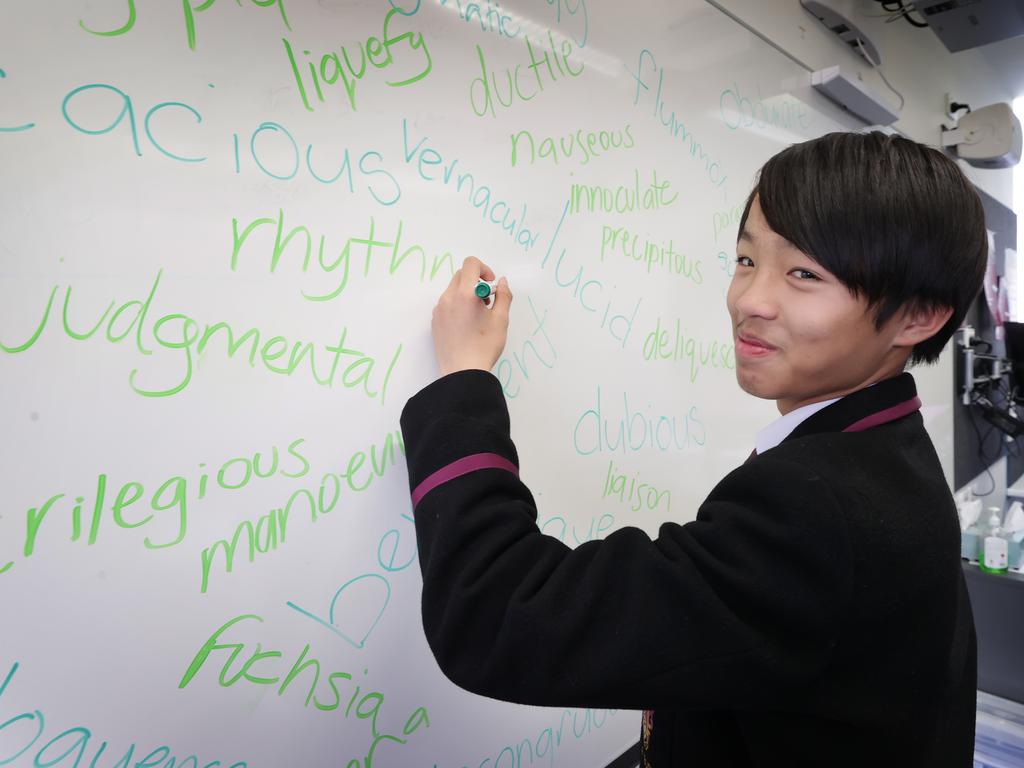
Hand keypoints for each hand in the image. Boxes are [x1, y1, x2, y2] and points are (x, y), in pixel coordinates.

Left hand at [431, 256, 511, 375]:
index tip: (491, 284)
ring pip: (453, 290)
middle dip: (476, 282)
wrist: (463, 372)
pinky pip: (446, 304)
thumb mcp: (501, 320)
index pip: (470, 264)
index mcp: (465, 294)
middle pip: (461, 276)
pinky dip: (457, 305)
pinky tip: (466, 325)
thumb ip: (504, 296)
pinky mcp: (434, 321)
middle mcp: (448, 298)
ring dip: (466, 294)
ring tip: (477, 315)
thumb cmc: (484, 346)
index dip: (484, 269)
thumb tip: (502, 282)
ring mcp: (438, 310)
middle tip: (487, 301)